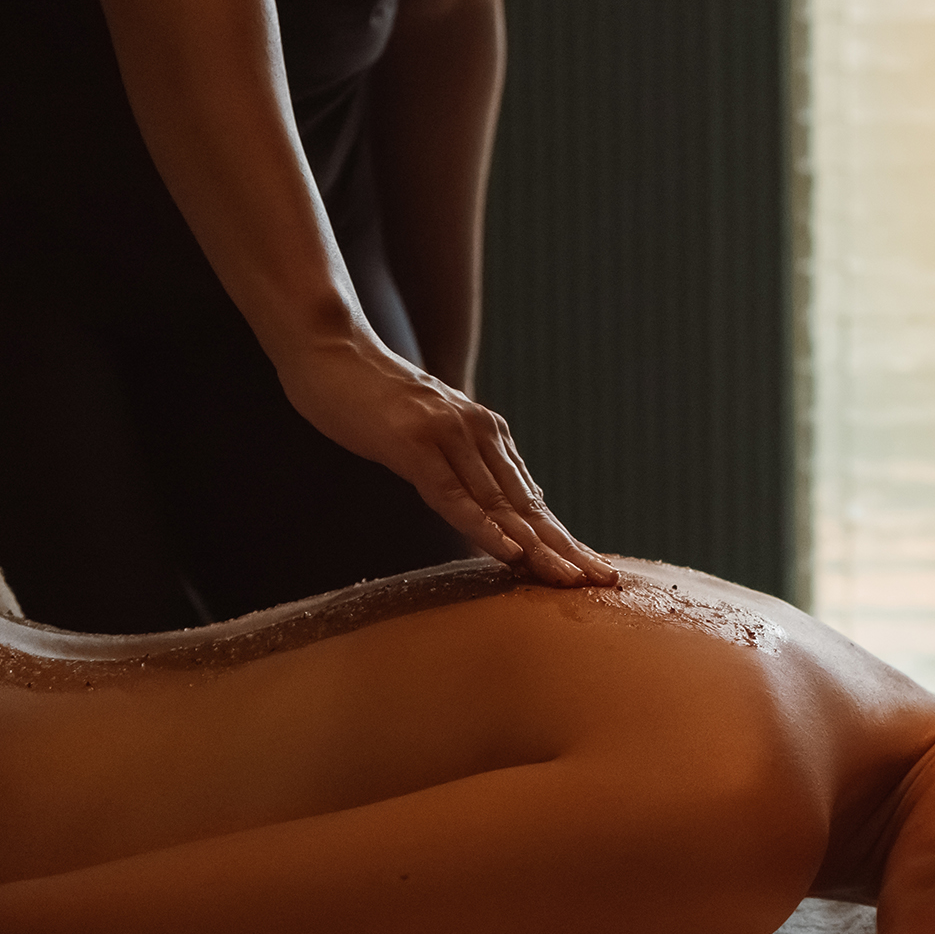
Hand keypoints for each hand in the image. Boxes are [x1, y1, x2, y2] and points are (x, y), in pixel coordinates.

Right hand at [272, 330, 618, 585]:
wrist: (330, 349)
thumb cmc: (369, 397)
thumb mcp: (426, 433)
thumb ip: (464, 464)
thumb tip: (508, 502)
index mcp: (485, 434)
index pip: (530, 500)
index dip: (562, 539)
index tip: (593, 572)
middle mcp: (478, 433)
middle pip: (528, 507)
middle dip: (566, 549)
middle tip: (604, 584)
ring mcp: (447, 437)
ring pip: (499, 506)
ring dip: (536, 548)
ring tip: (569, 580)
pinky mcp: (413, 443)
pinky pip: (453, 496)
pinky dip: (483, 528)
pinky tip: (508, 553)